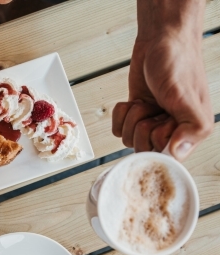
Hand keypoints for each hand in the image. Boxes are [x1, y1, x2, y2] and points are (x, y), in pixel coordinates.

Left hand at [112, 0, 212, 160]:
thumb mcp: (188, 98)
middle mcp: (171, 131)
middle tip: (155, 109)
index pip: (166, 159)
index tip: (161, 124)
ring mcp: (151, 123)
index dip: (157, 142)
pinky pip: (117, 129)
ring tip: (147, 101)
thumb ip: (191, 128)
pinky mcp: (135, 116)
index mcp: (190, 133)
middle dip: (142, 127)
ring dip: (132, 118)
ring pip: (128, 140)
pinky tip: (134, 100)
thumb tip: (177, 153)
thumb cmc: (179, 64)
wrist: (160, 42)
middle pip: (143, 150)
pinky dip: (121, 114)